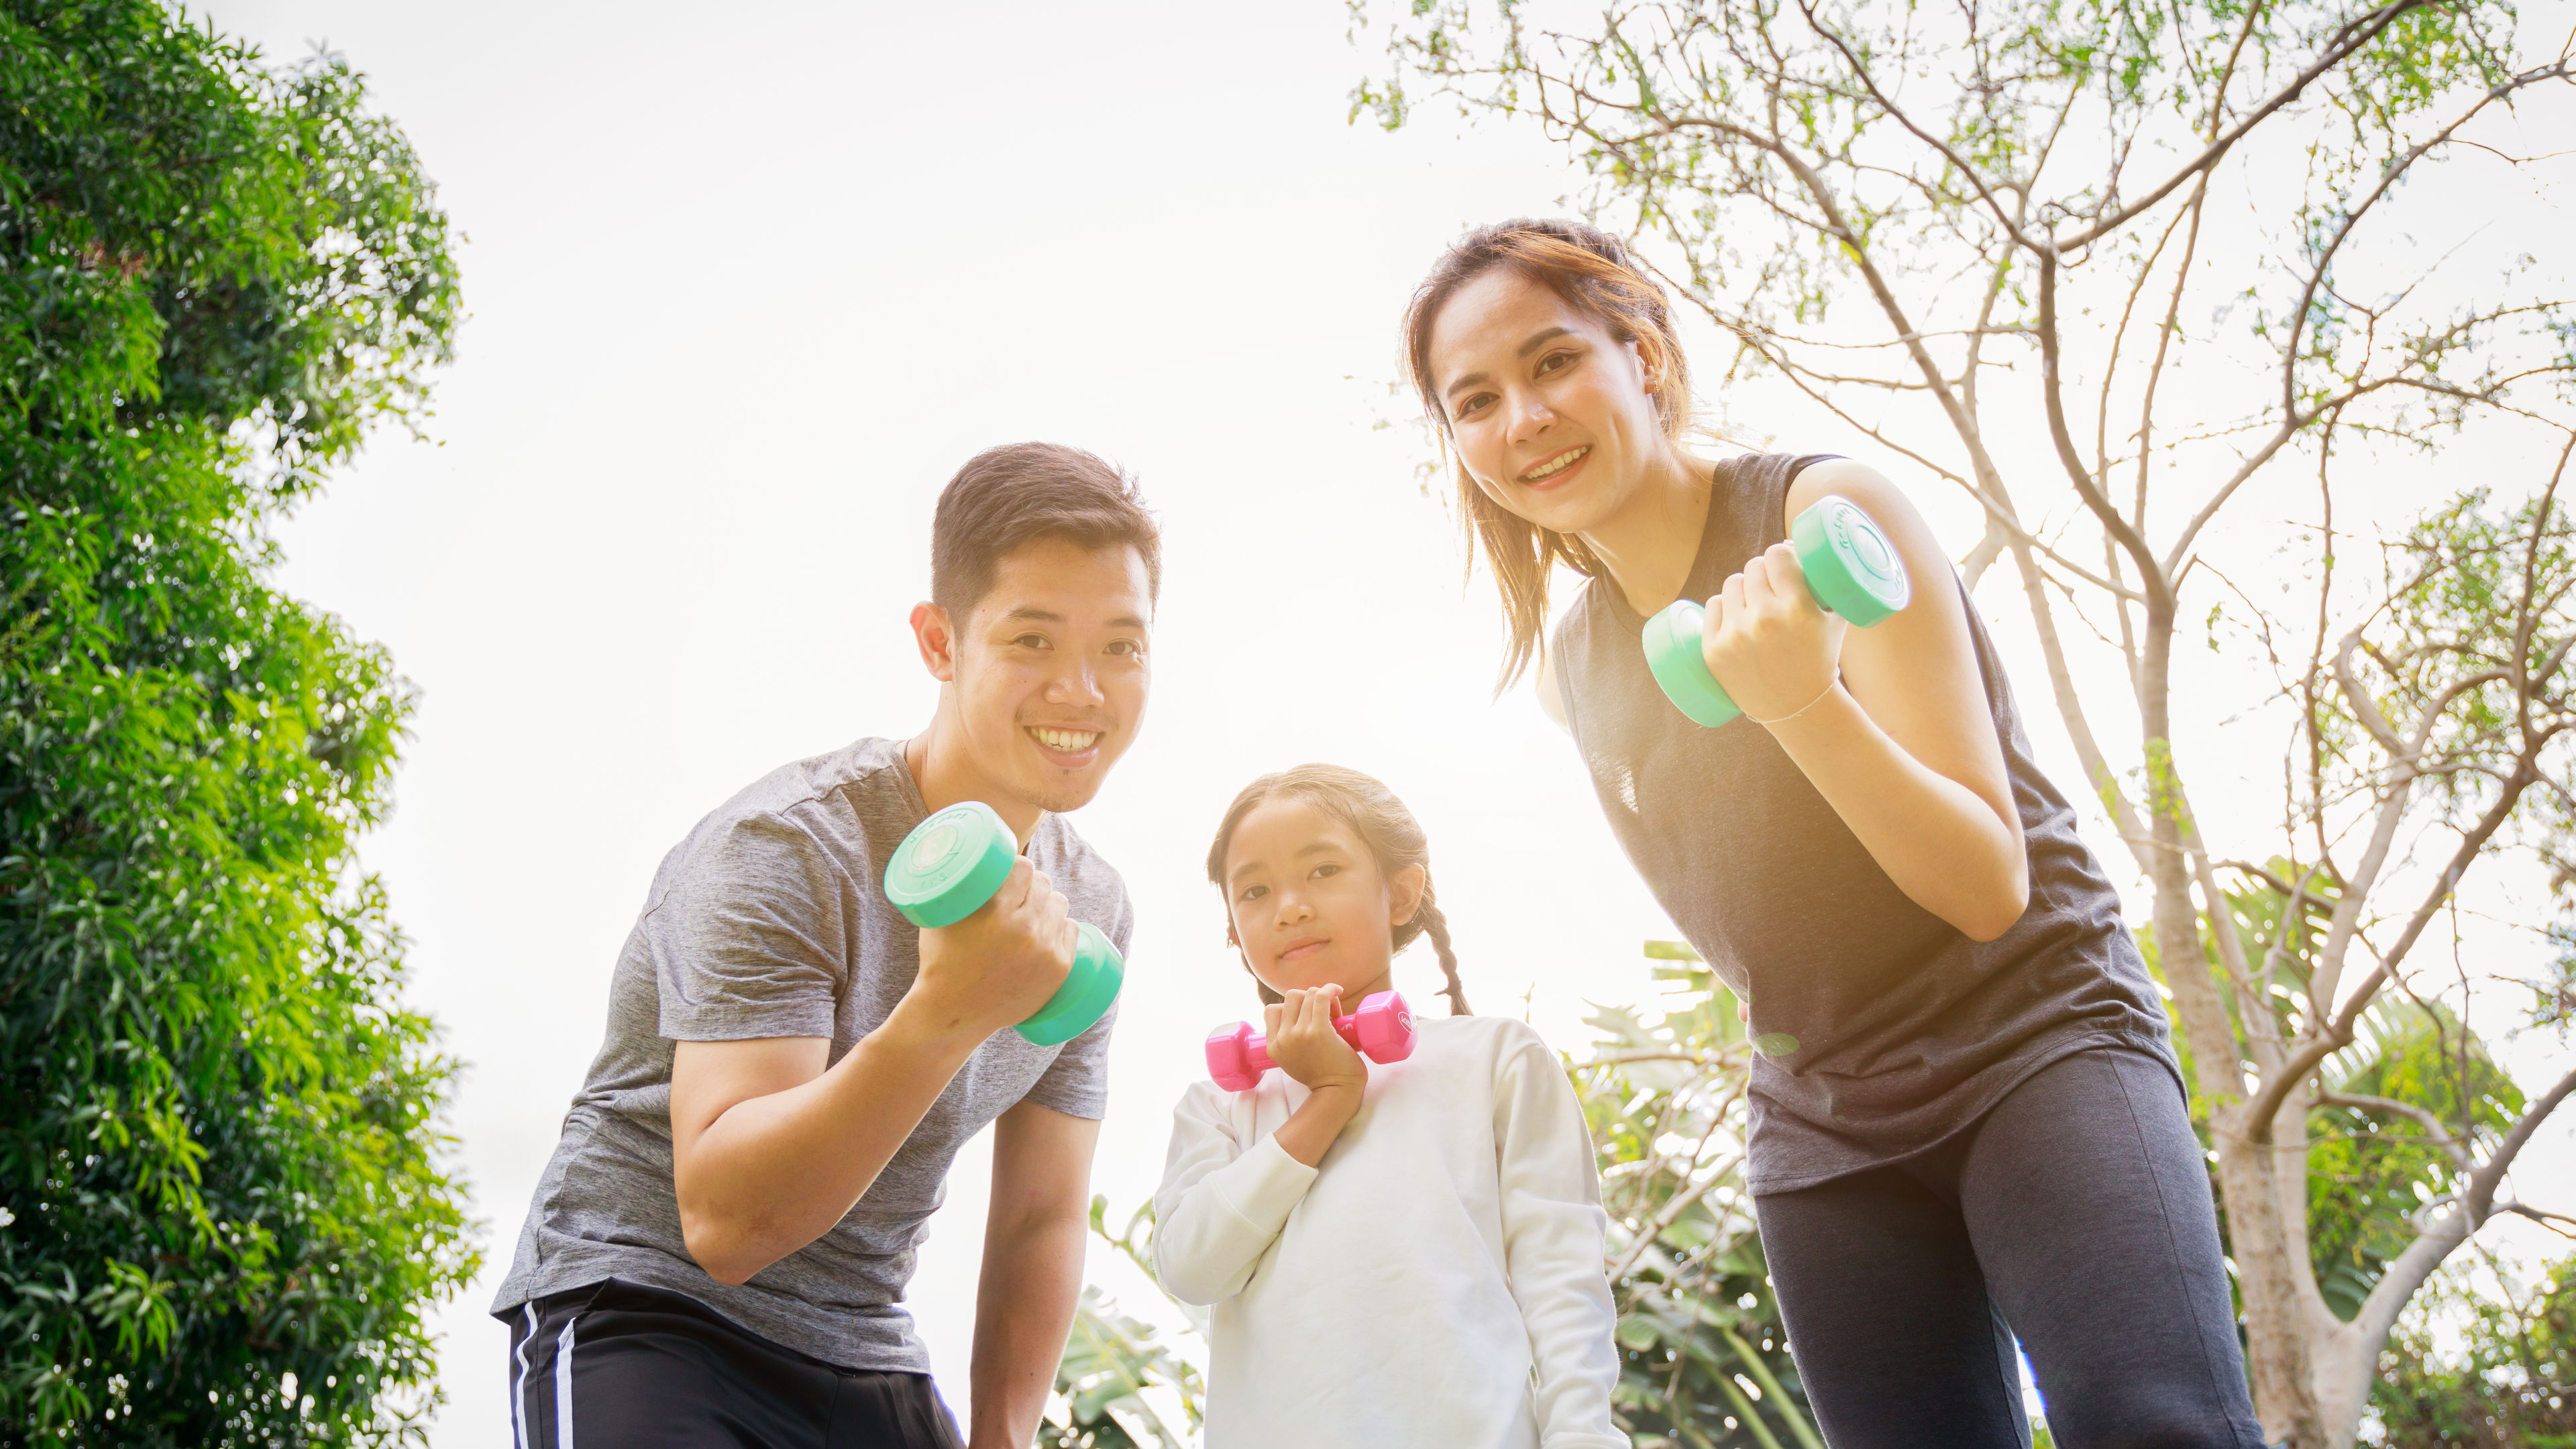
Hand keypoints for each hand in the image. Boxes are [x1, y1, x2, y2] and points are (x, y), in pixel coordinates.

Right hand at [911, 858, 1076, 1035]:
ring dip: (1048, 902)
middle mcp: (1025, 929)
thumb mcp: (942, 918)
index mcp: (996, 913)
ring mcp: (1044, 950)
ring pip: (1059, 904)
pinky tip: (1052, 925)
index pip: (1024, 867)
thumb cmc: (940, 962)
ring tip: (1034, 909)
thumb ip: (958, 889)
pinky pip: (1071, 929)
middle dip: (1031, 883)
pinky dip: (1062, 924)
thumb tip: (968, 861)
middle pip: (1043, 884)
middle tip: (1020, 891)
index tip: (1011, 870)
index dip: (1017, 865)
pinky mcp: (1058, 969)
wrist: (953, 1013)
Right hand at [1262, 986, 1367, 1094]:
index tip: (1306, 1016)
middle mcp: (1283, 1039)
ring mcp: (1300, 1034)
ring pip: (1308, 994)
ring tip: (1334, 1011)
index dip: (1291, 1007)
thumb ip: (1287, 1041)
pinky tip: (1337, 990)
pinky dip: (1330, 989)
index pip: (1273, 1009)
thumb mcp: (1291, 1060)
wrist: (1336, 1092)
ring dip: (1323, 996)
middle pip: (1291, 997)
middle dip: (1308, 998)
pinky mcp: (1319, 1031)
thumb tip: (1298, 1013)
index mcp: (1273, 1046)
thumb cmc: (1321, 1076)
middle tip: (1324, 1012)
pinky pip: (1321, 997)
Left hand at [1699, 540, 1846, 722]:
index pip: (1777, 555)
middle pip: (1753, 567)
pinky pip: (1713, 605)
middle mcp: (1764, 619)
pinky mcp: (1715, 650)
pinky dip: (1723, 604)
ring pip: (1731, 583)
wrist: (1798, 709)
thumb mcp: (1836, 620)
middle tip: (1770, 584)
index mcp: (1797, 609)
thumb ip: (1830, 584)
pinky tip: (1732, 609)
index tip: (1784, 561)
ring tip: (1753, 599)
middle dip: (1763, 572)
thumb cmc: (1821, 659)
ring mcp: (1736, 635)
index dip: (1780, 554)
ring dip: (1742, 586)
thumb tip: (1806, 546)